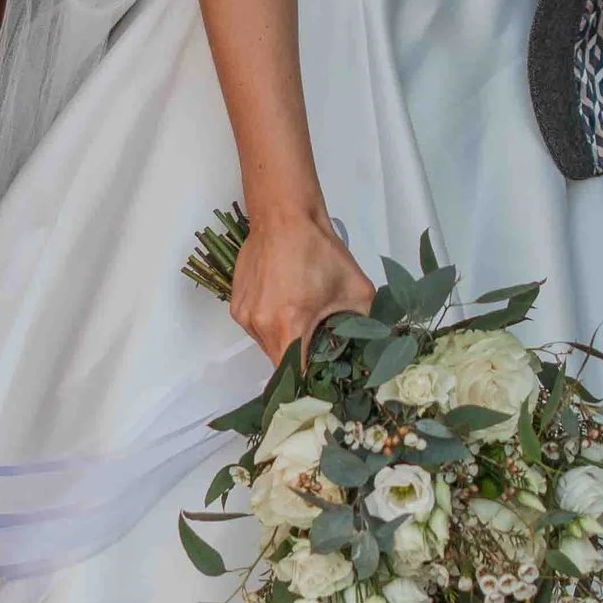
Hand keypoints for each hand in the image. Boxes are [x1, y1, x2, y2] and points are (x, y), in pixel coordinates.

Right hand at [228, 205, 372, 373]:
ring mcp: (245, 317)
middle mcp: (261, 326)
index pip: (296, 377)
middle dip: (302, 362)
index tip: (325, 383)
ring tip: (304, 321)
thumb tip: (366, 350)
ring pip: (268, 347)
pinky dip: (273, 327)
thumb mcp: (357, 291)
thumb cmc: (321, 251)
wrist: (284, 217)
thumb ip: (362, 326)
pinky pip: (257, 330)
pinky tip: (287, 305)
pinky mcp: (236, 306)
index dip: (311, 385)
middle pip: (281, 364)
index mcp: (290, 325)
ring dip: (286, 343)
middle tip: (321, 350)